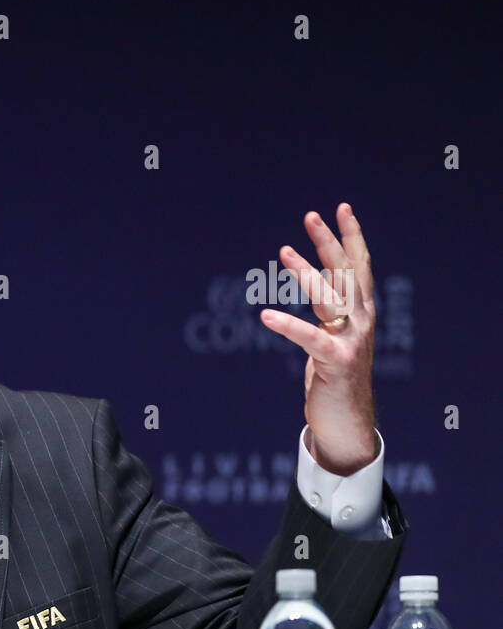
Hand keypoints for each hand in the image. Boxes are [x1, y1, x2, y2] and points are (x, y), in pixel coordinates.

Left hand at [260, 203, 376, 475]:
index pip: (359, 266)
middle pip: (346, 273)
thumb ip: (329, 311)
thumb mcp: (333, 336)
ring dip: (306, 272)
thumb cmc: (333, 377)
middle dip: (329, 242)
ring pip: (330, 298)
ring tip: (284, 251)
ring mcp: (352, 341)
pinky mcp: (336, 362)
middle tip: (311, 216)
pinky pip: (310, 338)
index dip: (351, 237)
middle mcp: (362, 321)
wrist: (346, 420)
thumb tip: (318, 281)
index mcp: (361, 312)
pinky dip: (287, 326)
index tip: (341, 208)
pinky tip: (266, 315)